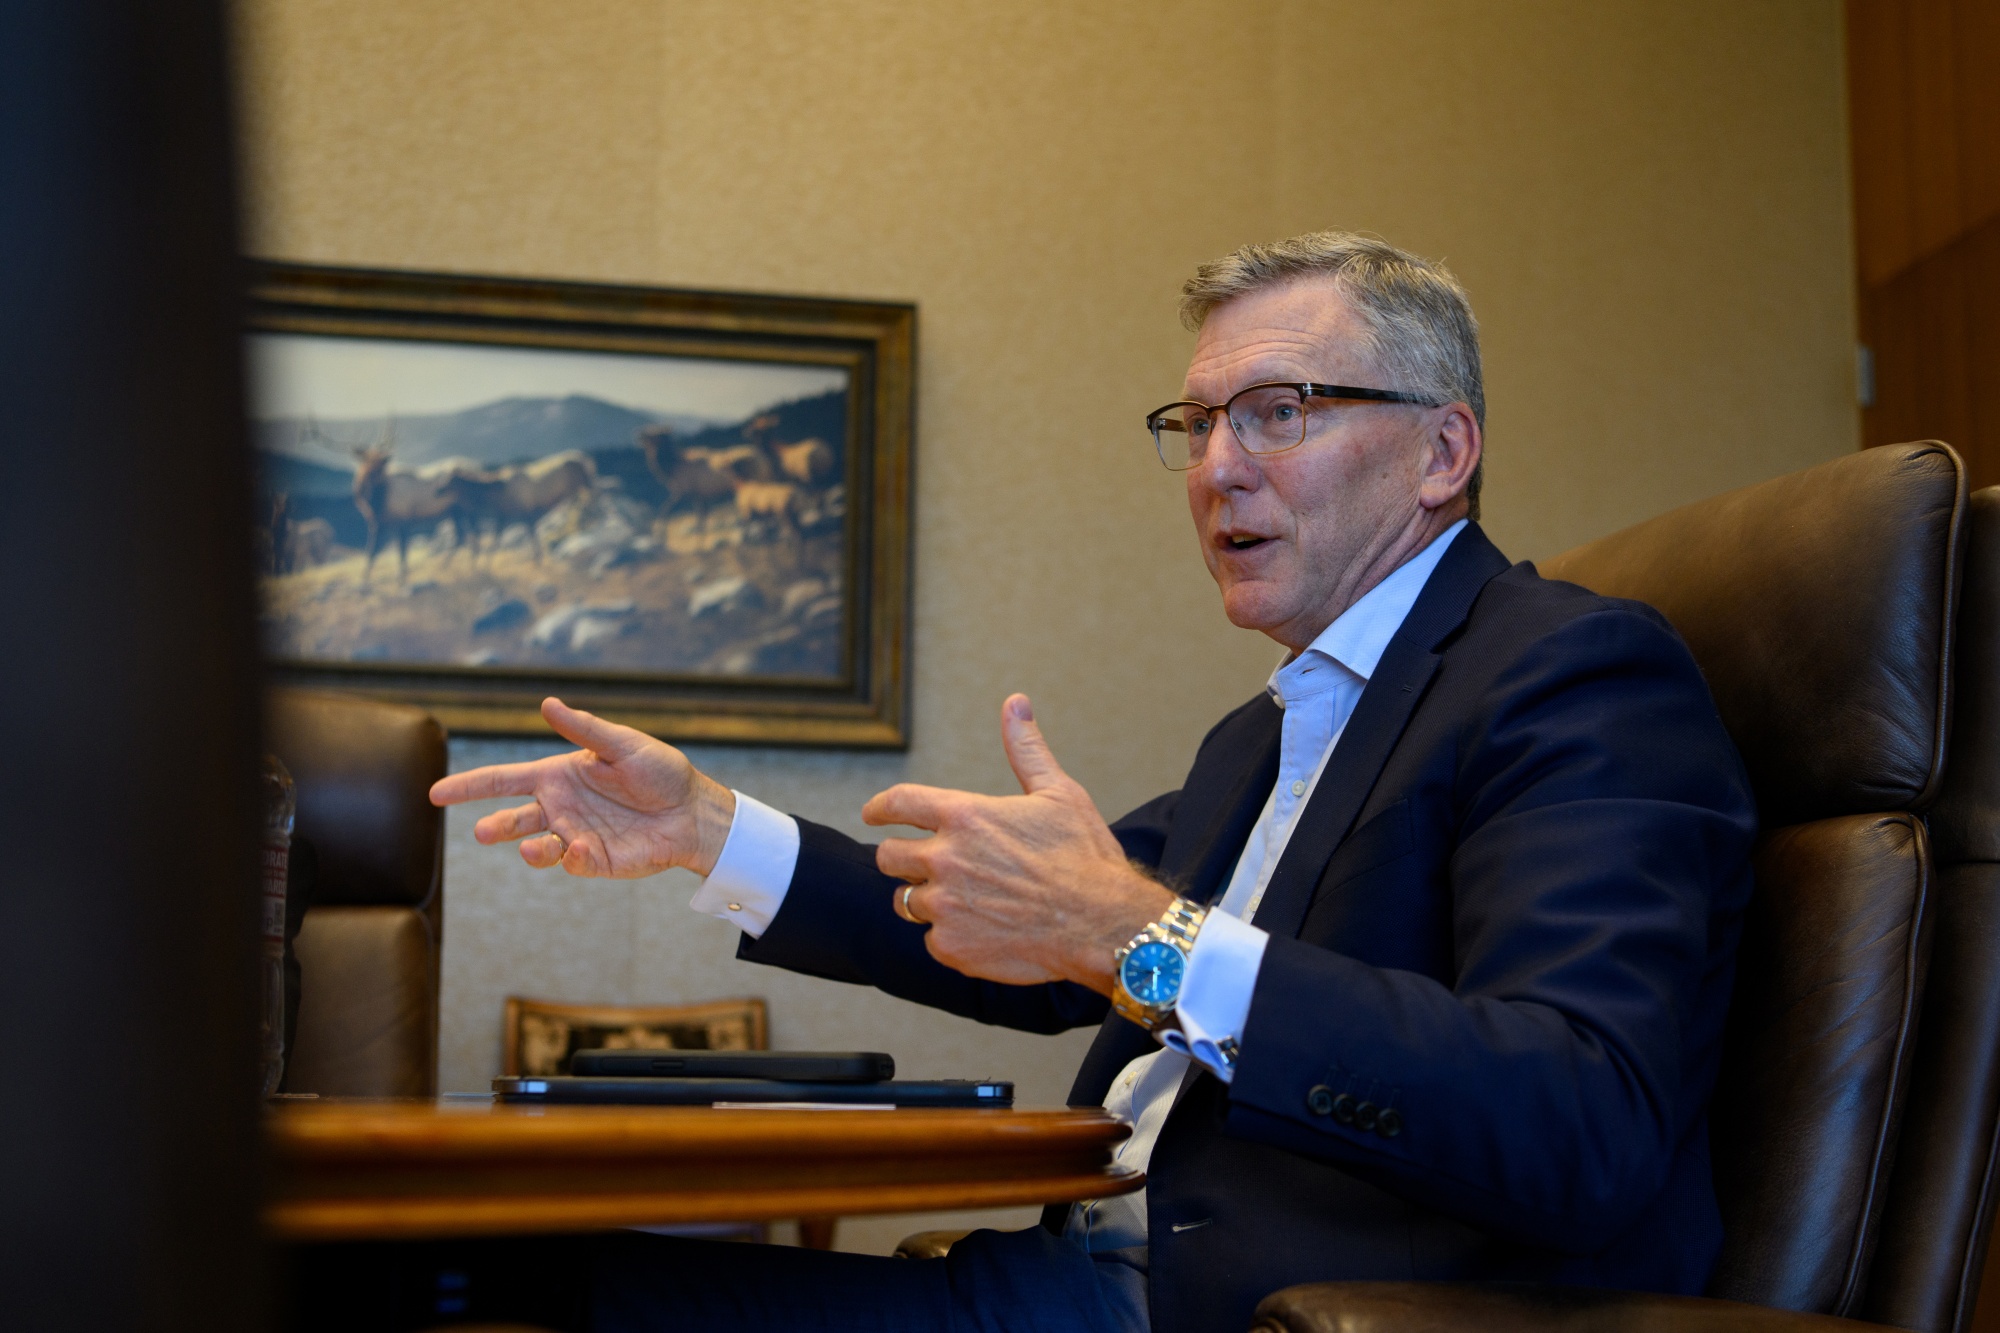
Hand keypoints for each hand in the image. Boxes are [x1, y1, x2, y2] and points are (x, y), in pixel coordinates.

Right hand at [428, 697, 736, 877]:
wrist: (693, 811)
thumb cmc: (660, 772)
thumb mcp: (622, 744)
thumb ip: (584, 730)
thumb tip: (547, 704)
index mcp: (559, 776)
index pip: (504, 780)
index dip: (470, 786)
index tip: (435, 793)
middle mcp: (561, 807)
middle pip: (513, 819)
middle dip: (495, 827)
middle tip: (480, 832)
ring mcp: (575, 836)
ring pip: (537, 847)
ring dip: (530, 850)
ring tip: (530, 848)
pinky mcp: (594, 861)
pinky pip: (572, 863)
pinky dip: (570, 858)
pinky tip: (580, 847)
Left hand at [863, 694, 1173, 992]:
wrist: (1103, 925)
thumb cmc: (1085, 856)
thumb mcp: (1058, 793)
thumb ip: (1026, 749)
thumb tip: (1015, 703)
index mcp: (964, 816)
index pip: (897, 803)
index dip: (879, 808)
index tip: (872, 814)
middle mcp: (945, 859)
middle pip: (888, 856)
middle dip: (902, 858)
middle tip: (927, 866)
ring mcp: (945, 906)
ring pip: (907, 901)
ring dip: (926, 899)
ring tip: (964, 901)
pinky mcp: (952, 947)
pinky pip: (932, 940)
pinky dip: (951, 936)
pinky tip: (983, 932)